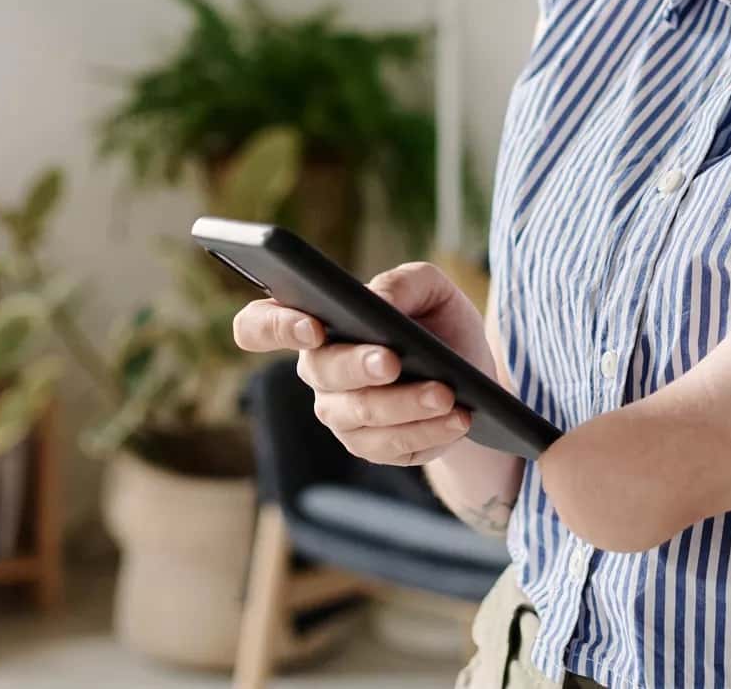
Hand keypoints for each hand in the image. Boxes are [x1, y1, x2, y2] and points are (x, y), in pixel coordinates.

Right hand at [230, 261, 494, 466]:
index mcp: (314, 321)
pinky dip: (428, 430)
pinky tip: (457, 418)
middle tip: (392, 360)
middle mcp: (317, 370)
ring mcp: (339, 413)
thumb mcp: (431, 289)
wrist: (471, 374)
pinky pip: (390, 445)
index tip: (312, 325)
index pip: (259, 325)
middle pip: (320, 371)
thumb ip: (403, 283)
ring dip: (405, 404)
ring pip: (361, 413)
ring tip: (445, 394)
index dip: (275, 326)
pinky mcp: (370, 446)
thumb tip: (378, 300)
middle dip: (357, 365)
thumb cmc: (437, 322)